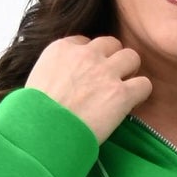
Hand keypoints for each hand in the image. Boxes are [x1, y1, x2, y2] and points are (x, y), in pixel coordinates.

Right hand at [26, 34, 152, 142]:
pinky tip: (130, 105)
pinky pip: (144, 84)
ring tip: (121, 91)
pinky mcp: (120, 94)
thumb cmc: (33, 115)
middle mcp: (85, 55)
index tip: (87, 76)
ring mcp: (105, 72)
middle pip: (111, 44)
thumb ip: (55, 72)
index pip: (85, 42)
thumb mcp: (36, 80)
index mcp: (61, 49)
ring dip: (129, 73)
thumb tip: (63, 83)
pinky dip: (140, 94)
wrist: (41, 134)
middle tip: (108, 82)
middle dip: (112, 60)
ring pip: (132, 57)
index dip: (90, 59)